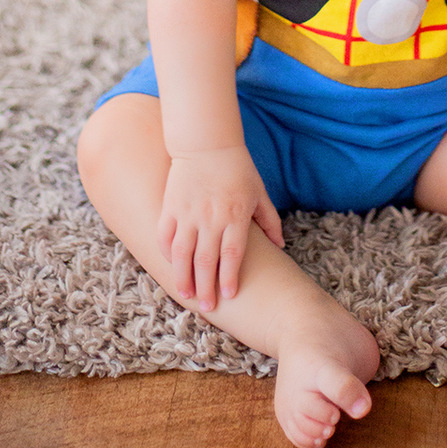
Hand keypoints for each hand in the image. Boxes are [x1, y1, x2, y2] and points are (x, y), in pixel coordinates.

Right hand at [157, 145, 283, 310]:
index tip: (228, 296)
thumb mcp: (258, 192)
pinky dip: (167, 253)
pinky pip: (165, 236)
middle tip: (207, 306)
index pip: (232, 255)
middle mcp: (210, 217)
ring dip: (183, 277)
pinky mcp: (170, 206)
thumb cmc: (237, 167)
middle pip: (206, 261)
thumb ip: (270, 220)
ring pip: (182, 254)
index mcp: (234, 215)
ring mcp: (188, 213)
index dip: (229, 278)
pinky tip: (170, 266)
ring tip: (185, 294)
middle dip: (206, 287)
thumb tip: (281, 245)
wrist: (207, 141)